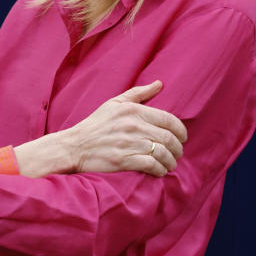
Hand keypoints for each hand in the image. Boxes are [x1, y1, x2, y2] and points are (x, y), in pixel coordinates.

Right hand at [14, 81, 186, 177]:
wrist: (73, 146)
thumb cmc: (95, 125)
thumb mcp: (114, 103)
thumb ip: (138, 93)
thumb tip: (159, 84)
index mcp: (132, 110)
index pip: (168, 119)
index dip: (181, 131)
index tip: (182, 138)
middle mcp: (132, 125)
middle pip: (168, 138)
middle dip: (177, 149)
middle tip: (177, 154)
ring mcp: (128, 143)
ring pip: (162, 153)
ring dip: (170, 161)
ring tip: (170, 164)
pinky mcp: (123, 160)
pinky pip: (151, 165)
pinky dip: (159, 170)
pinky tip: (159, 171)